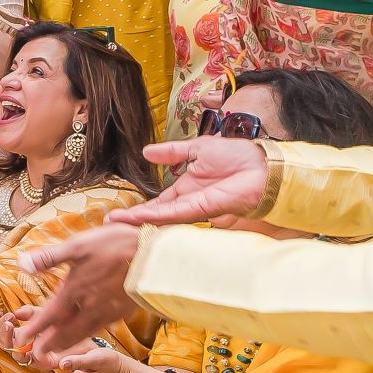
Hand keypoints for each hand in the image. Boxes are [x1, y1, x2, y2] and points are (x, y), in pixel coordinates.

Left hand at [3, 224, 142, 359]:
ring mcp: (107, 311)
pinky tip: (85, 333)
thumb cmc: (115, 246)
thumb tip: (21, 263)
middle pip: (65, 332)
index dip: (34, 329)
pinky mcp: (122, 312)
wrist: (155, 256)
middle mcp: (89, 306)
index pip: (49, 316)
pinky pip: (99, 329)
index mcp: (74, 290)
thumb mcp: (78, 245)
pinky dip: (87, 336)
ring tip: (57, 351)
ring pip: (83, 333)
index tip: (21, 340)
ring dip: (68, 344)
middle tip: (37, 356)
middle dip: (50, 344)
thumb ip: (49, 258)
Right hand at [105, 136, 270, 227]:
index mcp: (189, 187)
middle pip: (158, 213)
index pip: (160, 202)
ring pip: (164, 216)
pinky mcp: (206, 207)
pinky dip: (159, 215)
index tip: (119, 214)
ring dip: (141, 219)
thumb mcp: (197, 148)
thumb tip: (146, 152)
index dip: (140, 208)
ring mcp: (197, 206)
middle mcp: (190, 200)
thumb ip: (172, 153)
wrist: (262, 163)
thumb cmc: (238, 154)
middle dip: (134, 218)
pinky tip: (141, 216)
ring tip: (117, 223)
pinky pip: (178, 212)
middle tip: (110, 223)